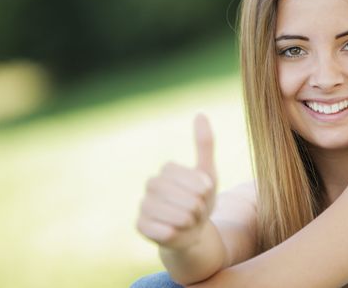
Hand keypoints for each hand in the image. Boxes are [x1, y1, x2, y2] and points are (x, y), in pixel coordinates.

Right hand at [137, 114, 216, 249]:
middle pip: (187, 199)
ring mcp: (143, 205)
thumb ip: (204, 144)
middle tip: (195, 210)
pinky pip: (164, 231)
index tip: (203, 194)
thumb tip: (200, 113)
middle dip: (198, 208)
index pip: (192, 179)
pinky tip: (174, 231)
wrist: (192, 231)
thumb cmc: (201, 200)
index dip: (203, 190)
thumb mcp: (208, 173)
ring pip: (177, 216)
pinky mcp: (139, 226)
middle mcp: (151, 185)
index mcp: (166, 169)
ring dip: (190, 221)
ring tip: (187, 220)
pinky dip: (176, 233)